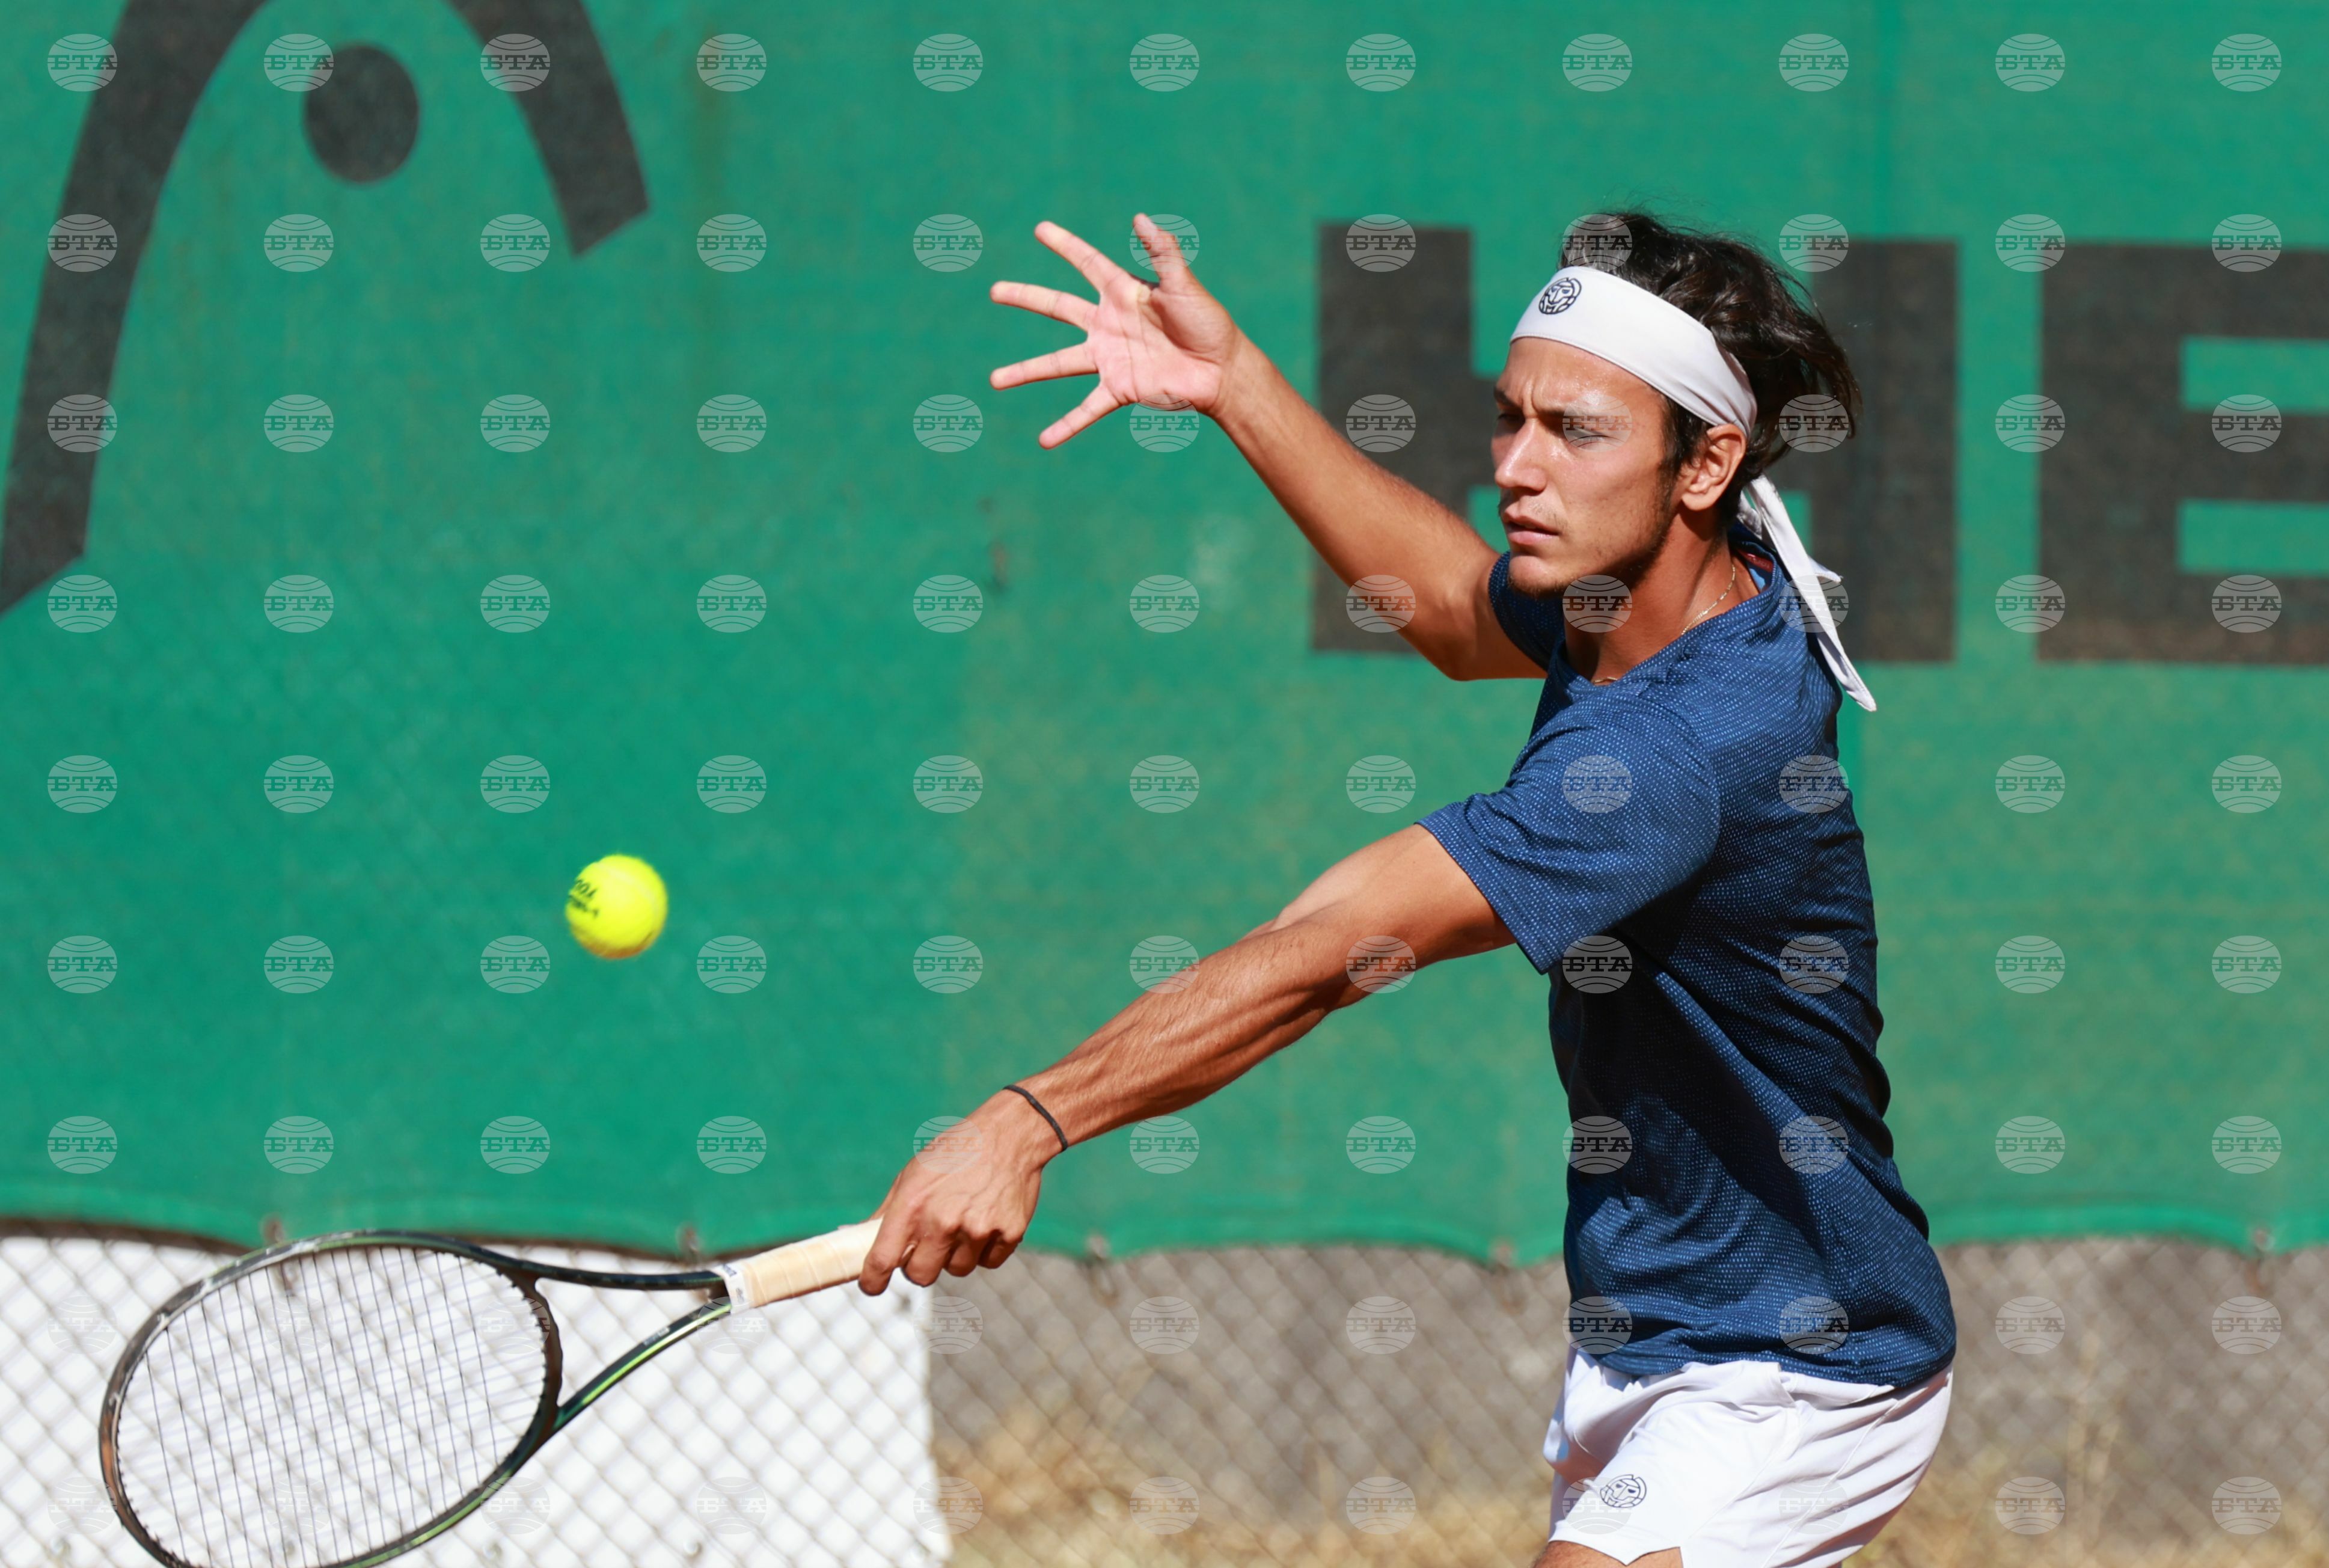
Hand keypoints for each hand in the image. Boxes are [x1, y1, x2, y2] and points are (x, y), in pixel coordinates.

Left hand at [857, 1092, 1054, 1290]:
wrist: (1009, 1135)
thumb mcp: (912, 1174)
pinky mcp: (1009, 1233)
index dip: (873, 1281)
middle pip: (921, 1276)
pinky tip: (988, 1220)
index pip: (882, 1260)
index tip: (873, 1285)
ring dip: (956, 1255)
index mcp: (913, 1204)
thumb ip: (887, 1212)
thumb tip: (853, 1238)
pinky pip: (989, 1262)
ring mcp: (978, 1229)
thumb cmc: (954, 1153)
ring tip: (964, 1222)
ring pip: (957, 1270)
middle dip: (920, 1266)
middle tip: (929, 1245)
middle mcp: (944, 1221)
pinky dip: (986, 1249)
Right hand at [989, 215, 1247, 447]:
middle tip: (995, 290)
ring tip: (994, 380)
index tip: (1040, 229)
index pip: (1087, 263)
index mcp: (1123, 292)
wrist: (1221, 370)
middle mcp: (1108, 324)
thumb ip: (1163, 252)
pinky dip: (1066, 425)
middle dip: (1026, 298)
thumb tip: (1140, 217)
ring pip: (1058, 363)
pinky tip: (1044, 441)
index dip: (1065, 245)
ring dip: (1026, 372)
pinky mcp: (1118, 388)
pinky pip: (1086, 409)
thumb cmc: (1208, 322)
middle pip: (1058, 308)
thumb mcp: (1184, 285)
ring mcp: (1109, 358)